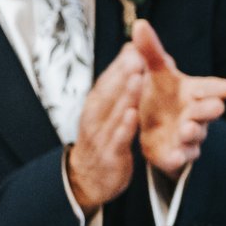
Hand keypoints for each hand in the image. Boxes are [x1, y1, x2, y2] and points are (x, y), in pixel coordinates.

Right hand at [68, 44, 146, 208]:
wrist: (88, 178)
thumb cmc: (102, 136)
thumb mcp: (106, 108)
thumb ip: (118, 80)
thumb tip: (130, 47)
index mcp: (95, 106)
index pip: (106, 82)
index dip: (119, 65)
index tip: (134, 47)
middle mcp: (94, 119)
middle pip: (108, 94)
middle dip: (122, 75)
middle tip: (137, 56)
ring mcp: (101, 137)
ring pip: (114, 114)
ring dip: (125, 96)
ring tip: (137, 78)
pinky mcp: (111, 155)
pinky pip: (118, 140)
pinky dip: (124, 127)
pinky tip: (133, 115)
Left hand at [133, 20, 225, 177]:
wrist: (152, 127)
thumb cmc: (160, 95)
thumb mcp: (155, 73)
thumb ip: (149, 50)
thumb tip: (139, 22)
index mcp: (194, 90)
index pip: (213, 87)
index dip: (219, 88)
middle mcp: (196, 112)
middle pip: (210, 110)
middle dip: (210, 109)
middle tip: (215, 108)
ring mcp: (189, 133)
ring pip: (197, 134)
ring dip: (194, 132)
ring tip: (188, 130)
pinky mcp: (177, 153)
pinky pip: (182, 157)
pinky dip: (179, 157)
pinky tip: (174, 157)